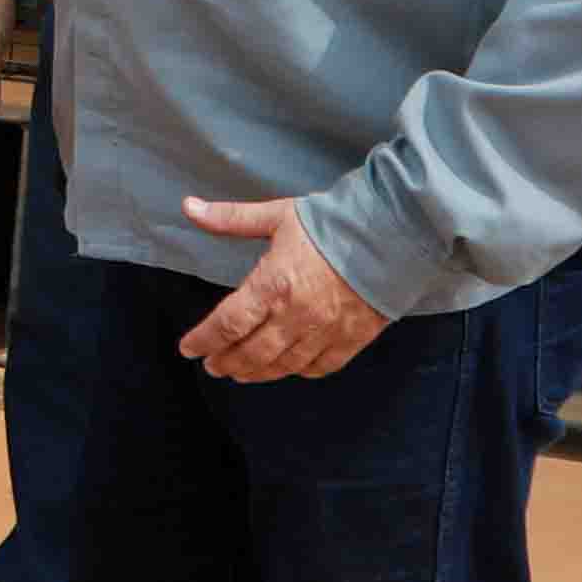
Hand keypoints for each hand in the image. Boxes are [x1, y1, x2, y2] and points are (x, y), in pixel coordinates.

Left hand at [175, 194, 391, 382]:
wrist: (393, 233)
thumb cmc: (332, 222)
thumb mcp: (277, 215)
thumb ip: (231, 218)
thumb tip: (189, 208)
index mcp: (272, 285)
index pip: (227, 324)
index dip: (204, 340)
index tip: (189, 348)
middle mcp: (295, 316)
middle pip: (251, 352)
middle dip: (227, 362)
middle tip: (213, 366)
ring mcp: (325, 332)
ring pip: (283, 365)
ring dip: (257, 372)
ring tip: (241, 373)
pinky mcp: (352, 339)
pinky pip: (321, 367)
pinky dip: (300, 371)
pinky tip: (288, 369)